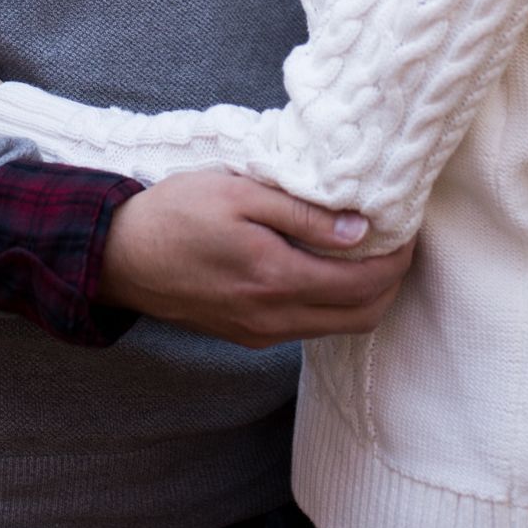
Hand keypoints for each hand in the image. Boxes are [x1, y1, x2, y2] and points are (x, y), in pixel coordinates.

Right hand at [97, 168, 413, 347]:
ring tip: (366, 249)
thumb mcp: (240, 193)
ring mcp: (260, 332)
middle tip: (397, 240)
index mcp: (276, 279)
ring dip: (363, 295)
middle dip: (391, 282)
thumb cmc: (176, 213)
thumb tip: (360, 229)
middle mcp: (274, 318)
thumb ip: (303, 214)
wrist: (119, 256)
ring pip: (337, 327)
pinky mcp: (247, 335)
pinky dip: (331, 302)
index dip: (397, 258)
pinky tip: (325, 266)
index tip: (408, 227)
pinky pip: (307, 326)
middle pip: (362, 317)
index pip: (364, 284)